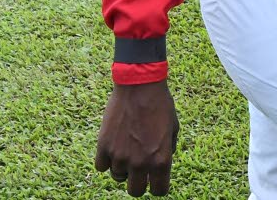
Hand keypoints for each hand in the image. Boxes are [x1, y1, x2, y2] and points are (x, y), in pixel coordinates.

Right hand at [95, 81, 179, 195]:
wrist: (140, 86)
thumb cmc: (160, 104)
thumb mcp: (173, 128)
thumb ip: (167, 149)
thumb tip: (160, 163)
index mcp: (161, 159)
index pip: (159, 191)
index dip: (158, 186)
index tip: (156, 180)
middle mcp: (140, 163)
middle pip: (135, 191)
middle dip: (139, 182)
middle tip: (139, 170)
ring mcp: (120, 156)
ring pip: (118, 178)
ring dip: (123, 169)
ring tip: (127, 151)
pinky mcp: (104, 147)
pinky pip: (102, 167)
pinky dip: (107, 160)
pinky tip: (114, 147)